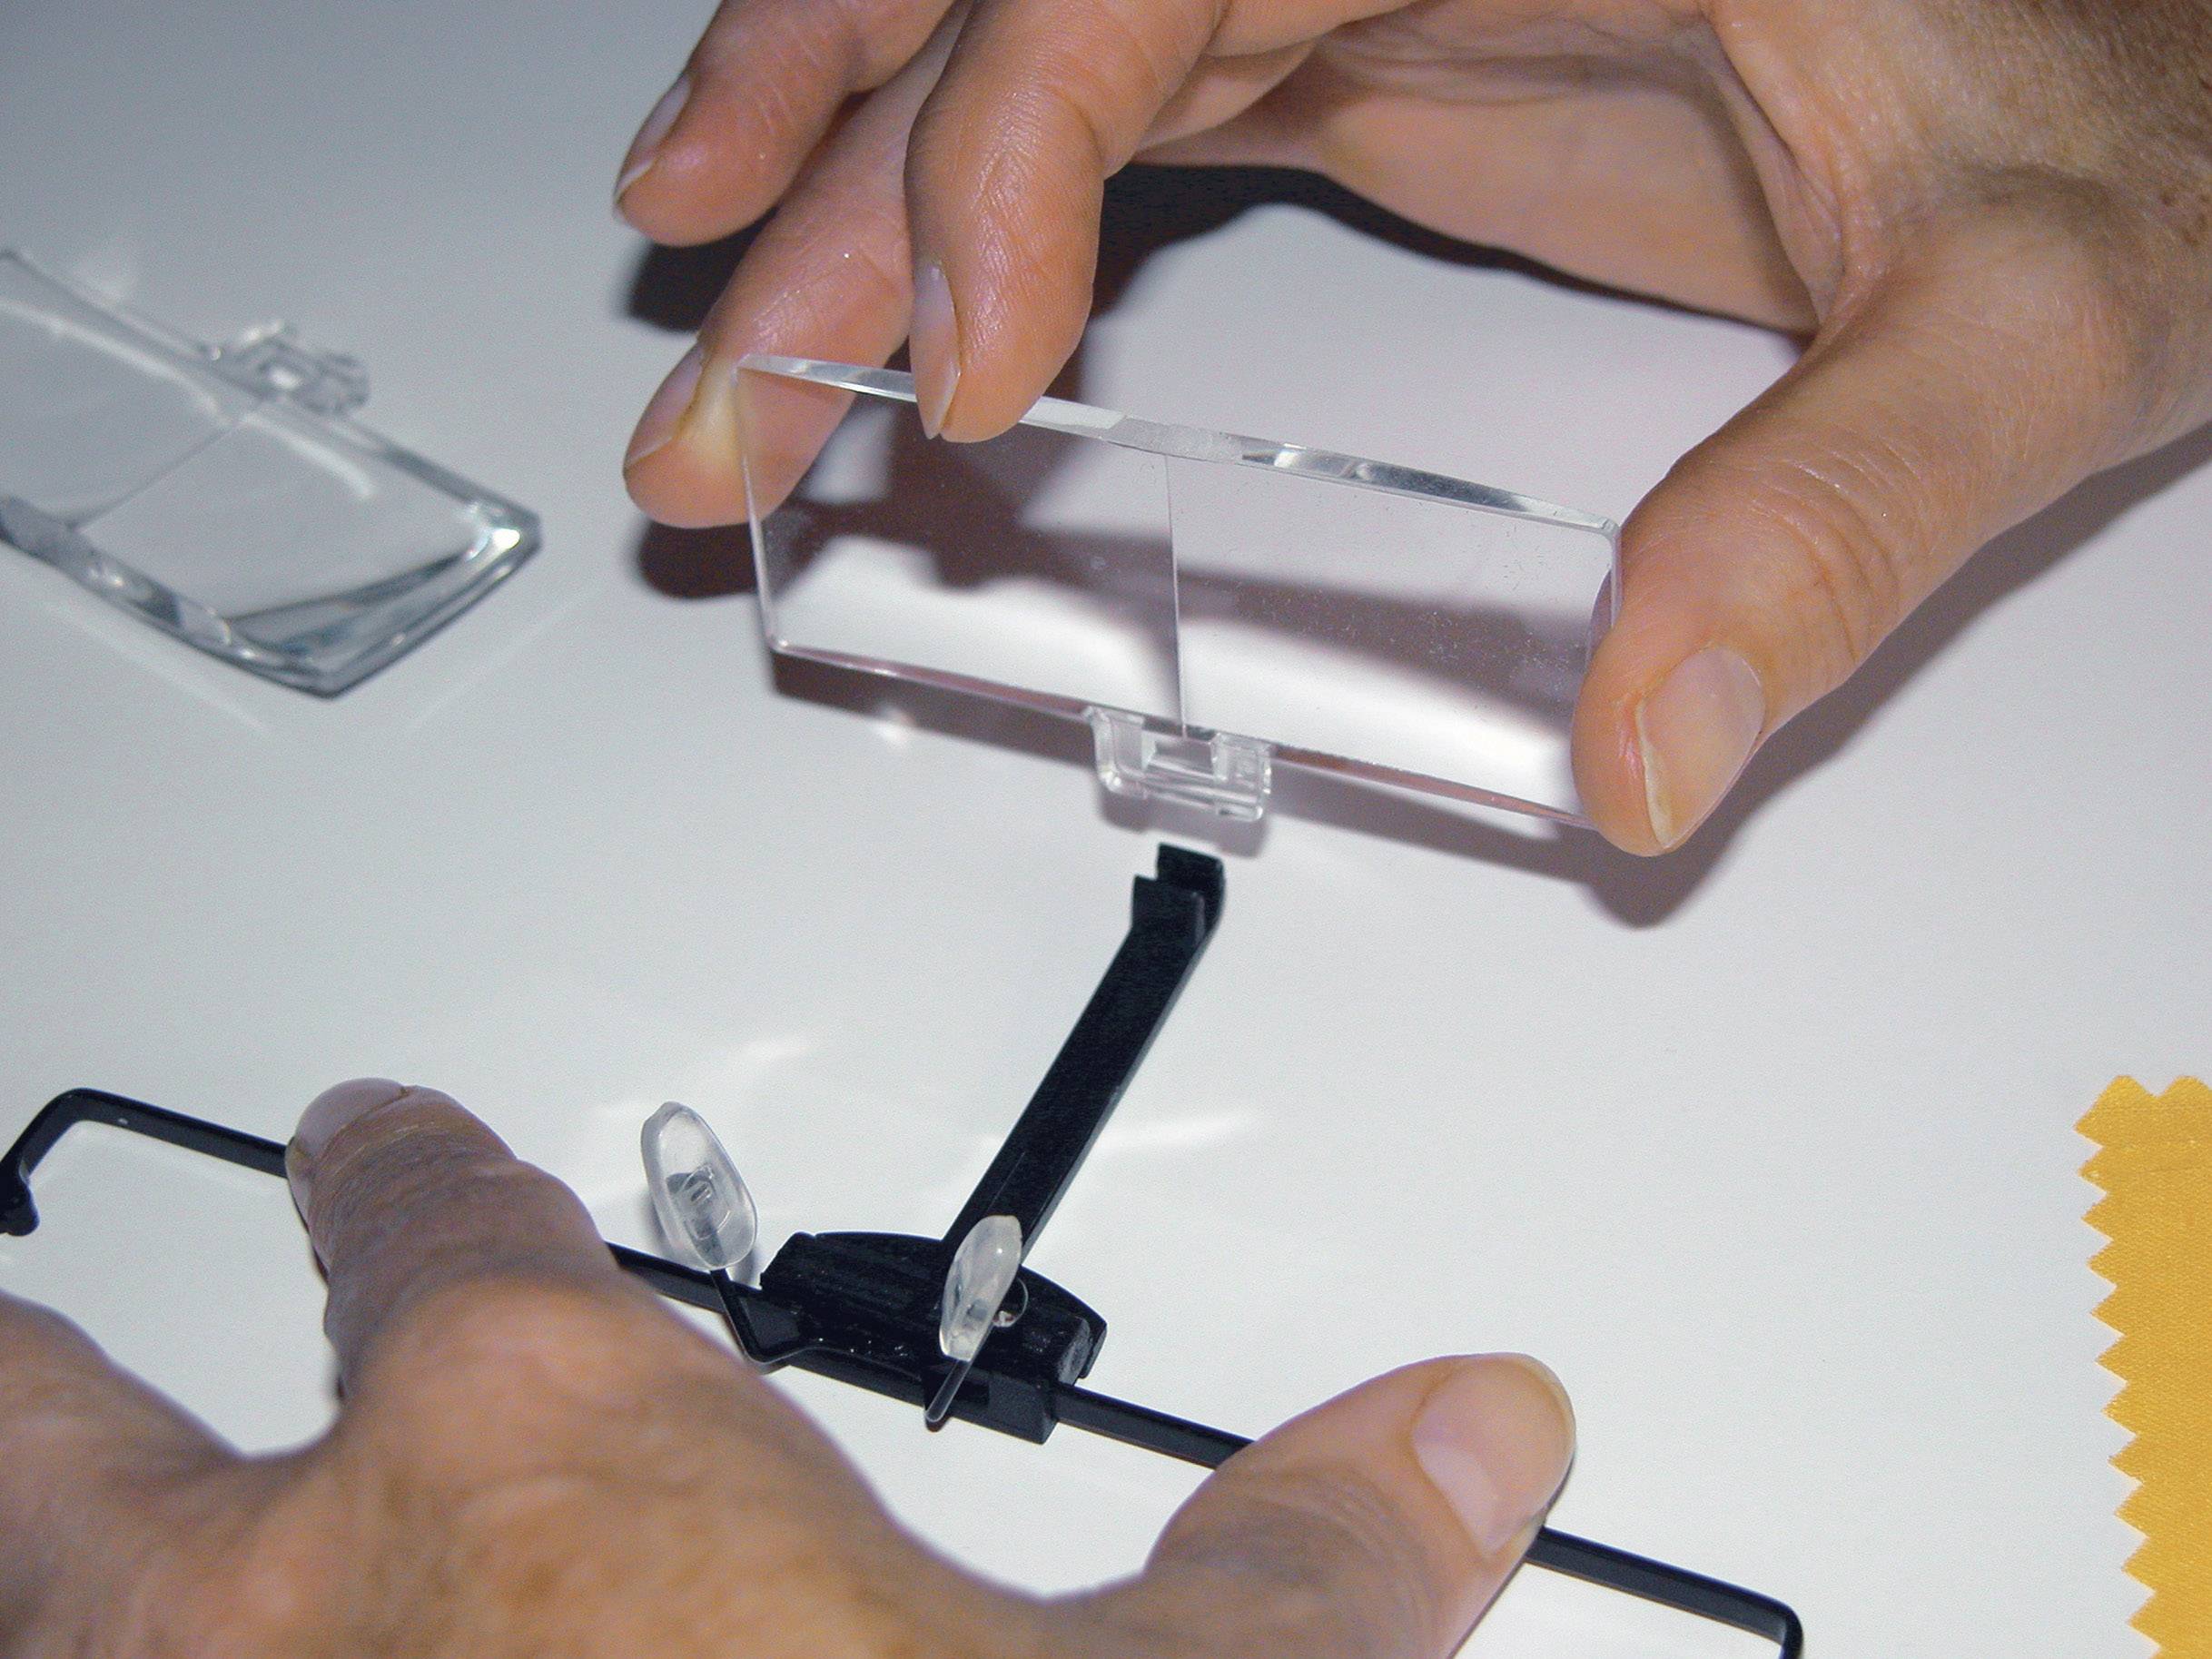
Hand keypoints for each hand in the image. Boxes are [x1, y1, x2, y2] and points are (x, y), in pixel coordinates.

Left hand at [0, 1079, 1572, 1655]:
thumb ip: (1296, 1573)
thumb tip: (1469, 1429)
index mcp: (535, 1453)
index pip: (442, 1232)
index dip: (413, 1173)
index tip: (387, 1145)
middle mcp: (291, 1605)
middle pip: (61, 1434)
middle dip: (49, 1383)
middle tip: (35, 1340)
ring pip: (34, 1623)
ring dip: (46, 1588)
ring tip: (59, 1559)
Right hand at [614, 0, 2211, 851]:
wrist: (2164, 84)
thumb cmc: (2131, 119)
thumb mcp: (2029, 322)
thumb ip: (1836, 513)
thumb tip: (1648, 751)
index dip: (1009, 132)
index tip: (943, 356)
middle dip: (834, 152)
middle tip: (713, 364)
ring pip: (1036, 25)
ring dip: (845, 165)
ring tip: (713, 307)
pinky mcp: (1371, 48)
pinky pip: (1111, 95)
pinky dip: (971, 189)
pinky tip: (889, 292)